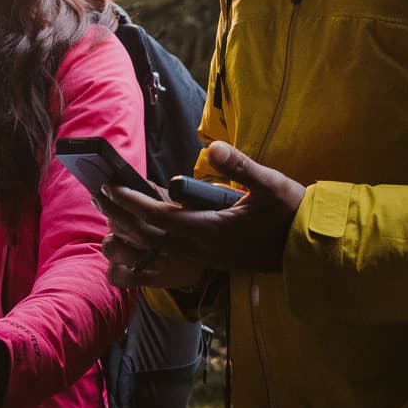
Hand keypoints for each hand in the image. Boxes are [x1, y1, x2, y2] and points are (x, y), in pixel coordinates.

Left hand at [100, 141, 305, 279]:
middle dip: (122, 215)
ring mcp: (205, 258)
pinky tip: (134, 244)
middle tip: (98, 195)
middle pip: (150, 235)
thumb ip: (240, 166)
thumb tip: (213, 146)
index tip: (111, 188)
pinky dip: (147, 250)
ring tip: (110, 213)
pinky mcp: (210, 260)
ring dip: (131, 231)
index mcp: (212, 230)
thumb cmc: (290, 213)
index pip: (161, 218)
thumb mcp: (270, 184)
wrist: (309, 247)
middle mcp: (202, 249)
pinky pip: (169, 259)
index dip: (133, 203)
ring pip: (157, 249)